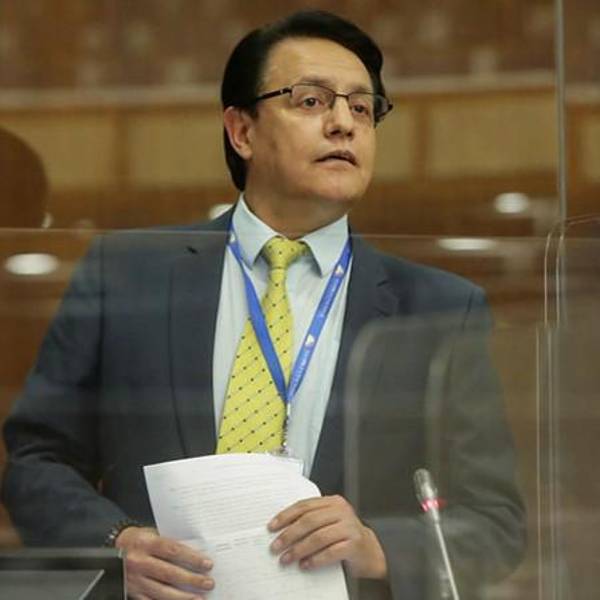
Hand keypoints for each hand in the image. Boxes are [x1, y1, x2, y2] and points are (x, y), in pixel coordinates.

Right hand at [115, 526, 213, 598]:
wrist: (116, 546)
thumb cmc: (140, 538)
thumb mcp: (154, 533)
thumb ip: (170, 543)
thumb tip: (196, 554)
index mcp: (146, 543)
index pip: (173, 550)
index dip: (192, 558)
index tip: (207, 564)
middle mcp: (138, 561)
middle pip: (169, 573)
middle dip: (191, 579)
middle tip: (208, 583)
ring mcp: (134, 579)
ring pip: (161, 591)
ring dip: (182, 597)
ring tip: (198, 598)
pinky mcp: (132, 592)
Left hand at [268, 495, 386, 578]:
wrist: (368, 551)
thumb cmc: (343, 536)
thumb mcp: (328, 522)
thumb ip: (310, 520)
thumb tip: (280, 530)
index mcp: (332, 502)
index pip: (304, 506)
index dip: (286, 516)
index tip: (272, 527)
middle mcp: (342, 511)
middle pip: (309, 521)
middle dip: (289, 534)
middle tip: (276, 546)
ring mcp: (349, 527)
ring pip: (319, 537)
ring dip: (299, 549)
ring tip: (287, 559)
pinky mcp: (354, 544)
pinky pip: (331, 552)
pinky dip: (316, 559)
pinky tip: (305, 565)